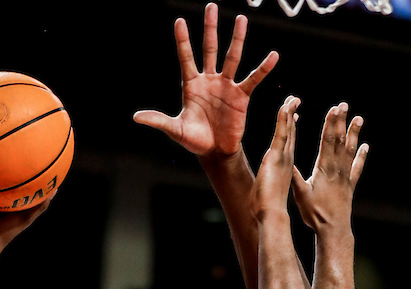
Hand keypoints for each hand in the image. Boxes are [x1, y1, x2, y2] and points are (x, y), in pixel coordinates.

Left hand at [133, 3, 277, 158]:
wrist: (216, 153)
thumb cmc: (195, 141)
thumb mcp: (176, 130)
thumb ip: (159, 121)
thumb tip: (137, 117)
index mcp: (191, 85)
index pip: (186, 58)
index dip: (183, 41)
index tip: (180, 21)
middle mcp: (209, 80)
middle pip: (209, 48)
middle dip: (210, 28)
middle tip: (211, 6)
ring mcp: (225, 86)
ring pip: (231, 57)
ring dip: (236, 39)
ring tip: (241, 19)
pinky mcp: (240, 96)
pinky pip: (253, 79)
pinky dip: (263, 68)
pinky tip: (273, 56)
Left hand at [252, 97, 299, 219]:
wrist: (271, 215)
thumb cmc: (267, 209)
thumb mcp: (265, 190)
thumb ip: (264, 183)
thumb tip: (258, 187)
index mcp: (283, 166)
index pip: (287, 142)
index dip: (290, 127)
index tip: (293, 114)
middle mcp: (286, 159)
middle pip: (290, 132)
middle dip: (292, 115)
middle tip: (295, 100)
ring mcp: (282, 157)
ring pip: (287, 129)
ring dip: (290, 112)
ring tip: (293, 98)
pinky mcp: (276, 157)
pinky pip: (281, 133)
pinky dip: (284, 119)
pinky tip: (286, 106)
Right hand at [292, 103, 367, 232]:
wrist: (333, 230)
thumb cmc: (315, 214)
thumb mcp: (300, 194)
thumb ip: (294, 177)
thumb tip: (285, 161)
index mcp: (323, 169)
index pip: (327, 141)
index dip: (330, 123)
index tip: (333, 108)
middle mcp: (336, 169)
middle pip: (339, 140)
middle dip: (341, 121)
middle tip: (344, 105)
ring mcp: (345, 177)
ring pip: (350, 150)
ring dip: (354, 134)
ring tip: (359, 118)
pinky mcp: (350, 186)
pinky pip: (357, 168)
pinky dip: (361, 157)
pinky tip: (366, 147)